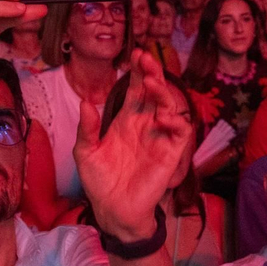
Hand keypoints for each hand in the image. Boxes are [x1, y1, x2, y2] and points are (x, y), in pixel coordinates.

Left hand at [74, 50, 192, 240]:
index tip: (135, 54)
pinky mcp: (170, 154)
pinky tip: (164, 117)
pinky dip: (177, 122)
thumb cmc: (99, 182)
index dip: (137, 71)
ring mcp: (159, 137)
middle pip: (154, 92)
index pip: (135, 89)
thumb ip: (87, 128)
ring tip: (152, 83)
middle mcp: (145, 124)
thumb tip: (85, 101)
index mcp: (126, 120)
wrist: (112, 210)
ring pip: (170, 106)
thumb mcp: (85, 153)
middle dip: (152, 73)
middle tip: (146, 58)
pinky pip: (181, 132)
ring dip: (163, 92)